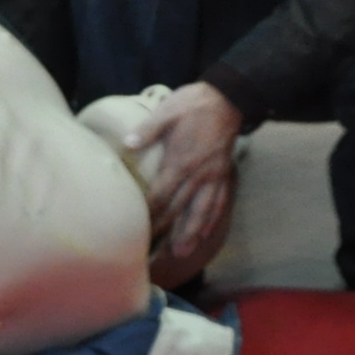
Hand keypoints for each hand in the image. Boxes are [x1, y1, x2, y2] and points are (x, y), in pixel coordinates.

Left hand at [128, 80, 243, 284]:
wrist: (227, 99)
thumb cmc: (193, 105)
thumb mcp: (166, 112)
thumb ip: (147, 130)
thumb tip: (127, 143)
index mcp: (180, 163)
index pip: (160, 197)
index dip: (149, 216)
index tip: (137, 233)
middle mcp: (198, 175)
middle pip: (179, 211)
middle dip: (165, 234)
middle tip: (153, 254)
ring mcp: (213, 177)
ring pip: (201, 212)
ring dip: (190, 234)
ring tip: (181, 254)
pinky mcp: (223, 175)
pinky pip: (218, 202)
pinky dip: (211, 220)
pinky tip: (205, 233)